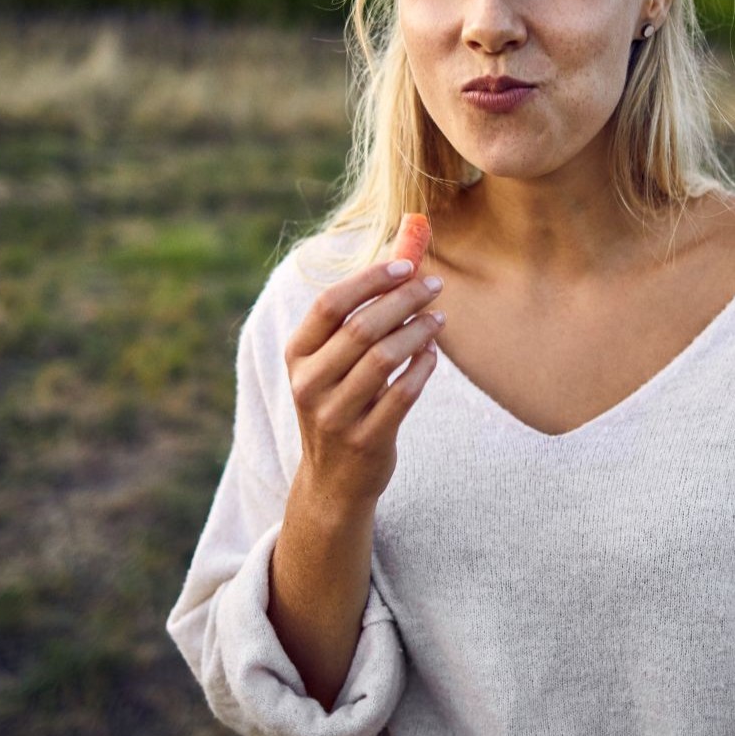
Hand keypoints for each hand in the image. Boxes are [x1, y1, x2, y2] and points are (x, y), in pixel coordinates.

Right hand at [283, 256, 444, 513]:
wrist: (333, 481)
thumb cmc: (340, 403)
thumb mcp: (332, 364)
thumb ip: (357, 315)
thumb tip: (403, 255)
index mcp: (296, 356)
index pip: (330, 304)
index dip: (369, 279)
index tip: (405, 264)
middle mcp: (309, 384)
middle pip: (361, 327)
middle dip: (404, 300)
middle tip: (435, 286)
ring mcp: (335, 415)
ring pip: (384, 358)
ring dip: (418, 331)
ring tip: (438, 320)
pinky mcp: (366, 440)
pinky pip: (403, 393)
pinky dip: (423, 367)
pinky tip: (433, 353)